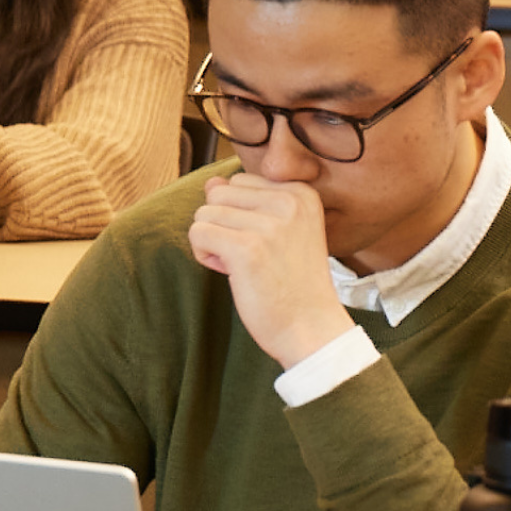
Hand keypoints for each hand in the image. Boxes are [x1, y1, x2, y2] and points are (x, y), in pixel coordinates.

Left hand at [187, 174, 355, 365]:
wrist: (312, 329)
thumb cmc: (294, 284)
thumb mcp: (281, 232)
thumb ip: (247, 203)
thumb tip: (211, 182)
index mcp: (301, 193)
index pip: (240, 182)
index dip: (240, 216)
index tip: (263, 244)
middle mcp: (288, 201)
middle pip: (218, 194)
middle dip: (222, 226)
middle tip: (249, 257)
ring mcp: (268, 224)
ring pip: (204, 213)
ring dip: (213, 242)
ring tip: (242, 266)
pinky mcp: (247, 248)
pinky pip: (198, 232)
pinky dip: (204, 255)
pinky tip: (230, 272)